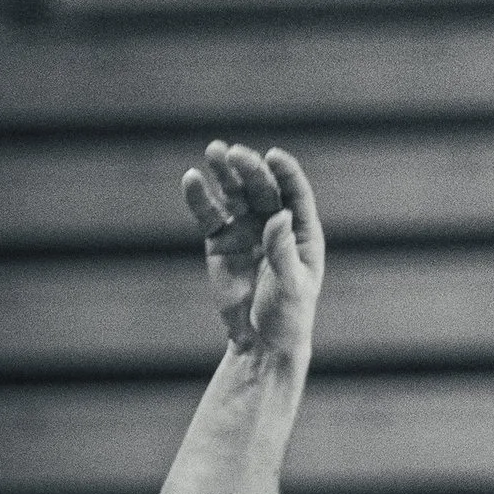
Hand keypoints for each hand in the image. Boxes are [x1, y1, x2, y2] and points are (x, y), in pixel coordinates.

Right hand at [183, 141, 323, 361]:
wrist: (259, 343)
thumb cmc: (287, 315)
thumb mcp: (291, 286)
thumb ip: (283, 251)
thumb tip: (279, 216)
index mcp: (302, 230)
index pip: (295, 193)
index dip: (286, 172)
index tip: (273, 156)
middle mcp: (274, 223)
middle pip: (262, 188)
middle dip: (249, 169)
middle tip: (233, 153)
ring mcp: (246, 230)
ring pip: (235, 195)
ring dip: (225, 173)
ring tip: (213, 151)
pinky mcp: (220, 242)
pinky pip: (209, 215)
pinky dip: (200, 198)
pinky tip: (191, 179)